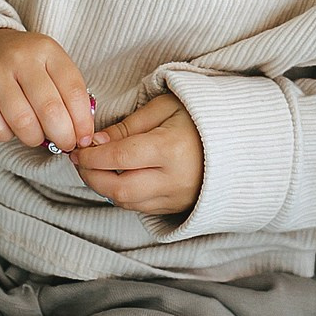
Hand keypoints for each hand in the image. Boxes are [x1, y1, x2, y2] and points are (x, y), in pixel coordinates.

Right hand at [0, 28, 94, 151]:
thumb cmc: (18, 65)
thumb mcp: (47, 64)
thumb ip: (66, 92)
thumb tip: (82, 133)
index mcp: (46, 49)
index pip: (74, 91)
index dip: (83, 122)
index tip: (84, 138)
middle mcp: (21, 57)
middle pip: (50, 110)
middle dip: (63, 136)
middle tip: (63, 144)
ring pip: (24, 123)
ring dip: (34, 138)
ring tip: (34, 135)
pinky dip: (6, 136)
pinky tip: (8, 126)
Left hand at [69, 93, 202, 218]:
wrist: (238, 140)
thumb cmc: (199, 117)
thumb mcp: (164, 108)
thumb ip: (128, 125)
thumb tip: (96, 142)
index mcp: (170, 149)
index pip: (118, 158)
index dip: (92, 155)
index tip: (78, 148)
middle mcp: (173, 180)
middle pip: (118, 189)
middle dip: (91, 177)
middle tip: (79, 161)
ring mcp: (176, 198)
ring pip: (127, 203)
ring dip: (104, 187)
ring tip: (94, 168)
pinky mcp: (176, 207)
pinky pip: (140, 207)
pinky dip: (122, 195)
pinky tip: (115, 178)